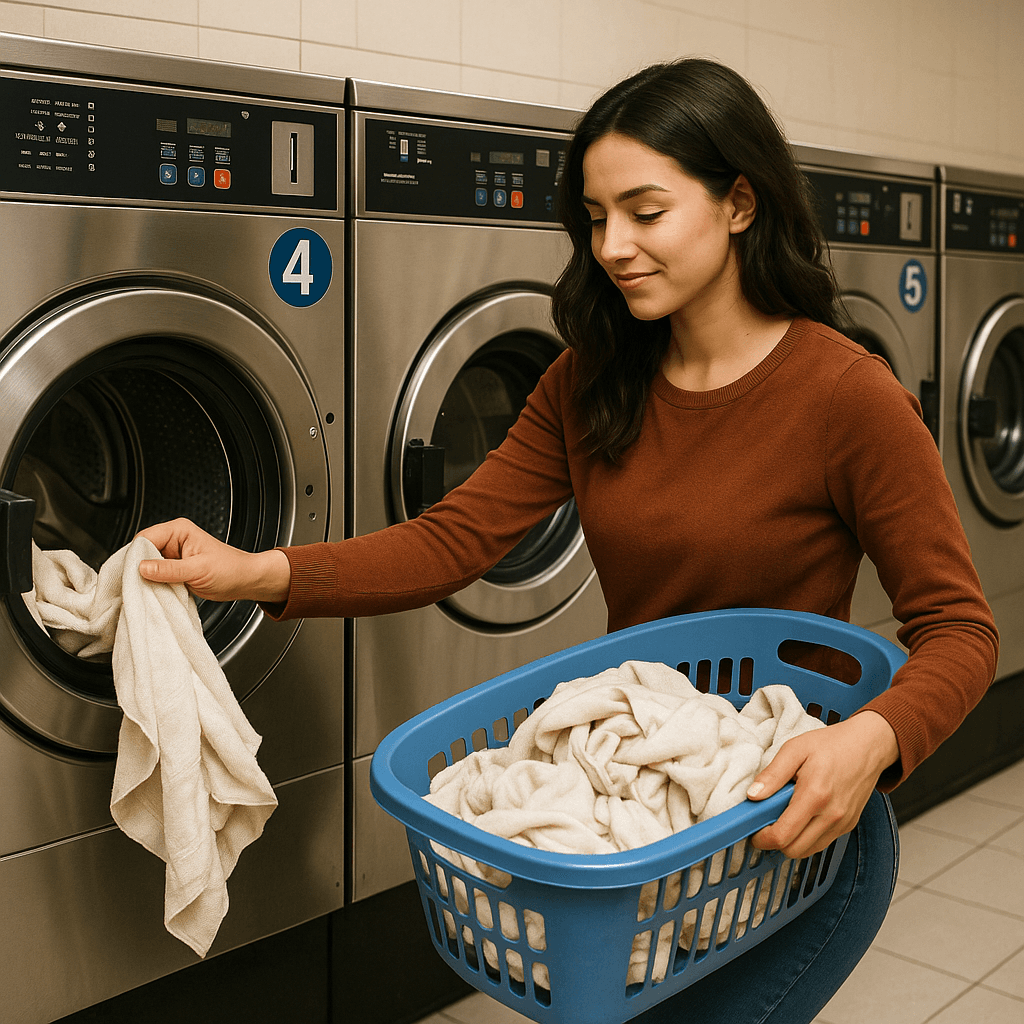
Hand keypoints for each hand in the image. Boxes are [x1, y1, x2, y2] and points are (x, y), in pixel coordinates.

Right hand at [137, 518, 290, 603]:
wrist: (244, 580)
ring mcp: (171, 555)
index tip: (134, 574)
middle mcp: (172, 540)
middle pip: (141, 552)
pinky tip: (157, 591)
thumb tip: (143, 568)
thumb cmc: (230, 569)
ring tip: (152, 589)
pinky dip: (153, 584)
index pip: (144, 538)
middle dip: (140, 569)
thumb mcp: (199, 570)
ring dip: (147, 578)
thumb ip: (170, 569)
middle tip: (140, 585)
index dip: (136, 556)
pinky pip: (154, 575)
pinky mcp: (172, 569)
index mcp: (178, 530)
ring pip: (145, 565)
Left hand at [746, 710, 898, 858]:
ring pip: (808, 851)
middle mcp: (831, 815)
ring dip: (791, 841)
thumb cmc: (831, 745)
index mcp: (815, 795)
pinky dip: (806, 837)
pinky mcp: (848, 825)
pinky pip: (821, 843)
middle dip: (775, 842)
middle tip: (766, 823)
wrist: (867, 746)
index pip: (783, 835)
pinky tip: (801, 816)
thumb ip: (773, 774)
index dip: (762, 838)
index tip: (753, 830)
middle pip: (794, 850)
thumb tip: (753, 795)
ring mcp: (842, 823)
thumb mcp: (795, 749)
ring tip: (783, 817)